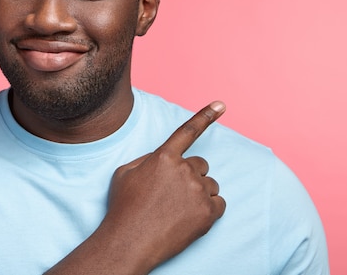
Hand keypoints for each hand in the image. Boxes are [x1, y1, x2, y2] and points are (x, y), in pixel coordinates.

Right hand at [44, 101, 226, 274]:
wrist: (130, 242)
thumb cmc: (124, 208)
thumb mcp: (125, 173)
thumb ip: (148, 159)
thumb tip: (164, 158)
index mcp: (164, 156)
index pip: (188, 131)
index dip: (206, 115)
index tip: (221, 104)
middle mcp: (184, 169)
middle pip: (200, 165)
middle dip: (190, 175)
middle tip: (173, 194)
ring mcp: (198, 191)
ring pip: (210, 184)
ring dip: (199, 193)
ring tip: (178, 210)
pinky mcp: (208, 212)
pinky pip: (219, 203)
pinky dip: (208, 209)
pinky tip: (189, 218)